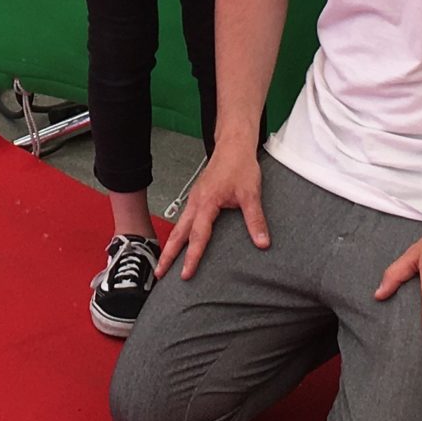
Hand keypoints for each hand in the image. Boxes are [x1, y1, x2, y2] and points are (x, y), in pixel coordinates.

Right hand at [154, 140, 268, 280]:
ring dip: (171, 245)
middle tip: (159, 273)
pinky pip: (183, 219)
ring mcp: (194, 199)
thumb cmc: (240, 167)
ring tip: (163, 263)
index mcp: (207, 203)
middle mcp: (196, 202)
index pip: (198, 236)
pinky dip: (178, 233)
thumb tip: (262, 243)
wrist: (233, 146)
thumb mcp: (251, 194)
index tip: (185, 274)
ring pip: (178, 226)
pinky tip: (179, 241)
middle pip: (178, 233)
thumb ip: (255, 220)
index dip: (192, 256)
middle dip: (168, 254)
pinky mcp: (197, 198)